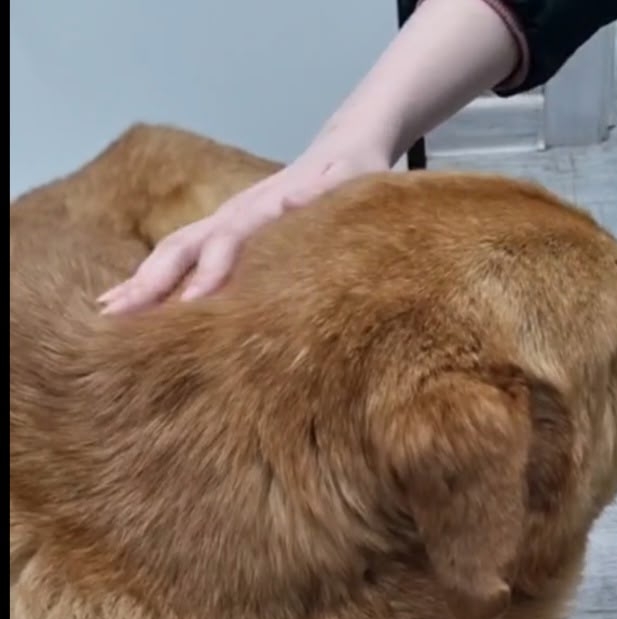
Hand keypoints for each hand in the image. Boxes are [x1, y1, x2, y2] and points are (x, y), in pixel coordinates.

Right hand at [98, 137, 390, 313]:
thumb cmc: (353, 174)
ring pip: (171, 255)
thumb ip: (323, 192)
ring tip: (109, 312)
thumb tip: (290, 200)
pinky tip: (127, 304)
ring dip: (141, 283)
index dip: (208, 273)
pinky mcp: (221, 237)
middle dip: (152, 282)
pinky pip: (179, 261)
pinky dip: (151, 282)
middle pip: (182, 248)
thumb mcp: (351, 179)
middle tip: (122, 315)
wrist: (340, 151)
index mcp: (262, 208)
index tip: (190, 305)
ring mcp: (222, 225)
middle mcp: (233, 216)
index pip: (227, 243)